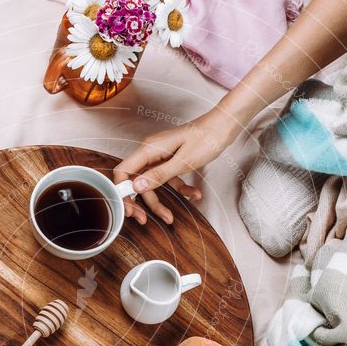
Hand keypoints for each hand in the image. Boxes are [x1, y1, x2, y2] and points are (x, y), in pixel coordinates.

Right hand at [113, 108, 239, 222]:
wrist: (224, 125)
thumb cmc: (206, 138)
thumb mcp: (183, 161)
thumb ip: (159, 175)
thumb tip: (136, 187)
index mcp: (148, 149)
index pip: (123, 171)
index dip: (121, 192)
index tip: (129, 210)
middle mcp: (150, 153)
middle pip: (136, 182)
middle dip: (140, 203)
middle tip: (143, 220)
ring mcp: (160, 157)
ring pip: (152, 184)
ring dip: (161, 202)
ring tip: (170, 218)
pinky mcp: (171, 161)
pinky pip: (168, 180)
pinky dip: (179, 189)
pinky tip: (194, 194)